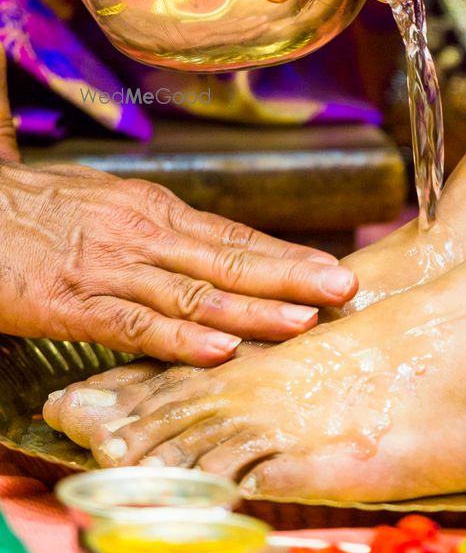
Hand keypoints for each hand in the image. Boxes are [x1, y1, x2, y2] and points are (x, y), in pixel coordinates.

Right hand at [0, 50, 356, 362]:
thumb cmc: (35, 209)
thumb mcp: (106, 204)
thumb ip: (158, 229)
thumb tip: (211, 250)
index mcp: (153, 209)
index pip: (234, 236)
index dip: (286, 256)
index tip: (332, 270)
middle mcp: (142, 234)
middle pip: (230, 258)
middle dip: (291, 276)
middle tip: (343, 288)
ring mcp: (110, 270)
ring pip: (195, 292)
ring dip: (252, 309)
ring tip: (303, 322)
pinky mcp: (72, 305)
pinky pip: (135, 324)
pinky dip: (180, 337)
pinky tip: (220, 348)